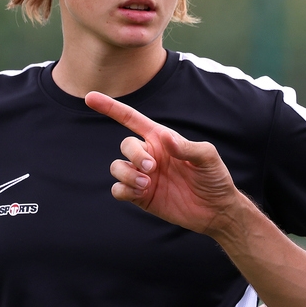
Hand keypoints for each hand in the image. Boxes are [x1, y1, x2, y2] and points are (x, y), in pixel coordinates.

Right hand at [85, 91, 238, 235]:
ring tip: (146, 183)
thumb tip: (164, 138)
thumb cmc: (214, 178)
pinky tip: (141, 192)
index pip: (132, 119)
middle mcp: (150, 155)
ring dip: (127, 173)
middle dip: (134, 154)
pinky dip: (123, 189)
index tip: (90, 97)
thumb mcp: (207, 157)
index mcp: (162, 139)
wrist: (216, 209)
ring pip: (117, 167)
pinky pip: (118, 189)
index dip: (111, 108)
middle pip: (125, 145)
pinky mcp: (141, 196)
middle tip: (152, 168)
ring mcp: (144, 176)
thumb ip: (186, 147)